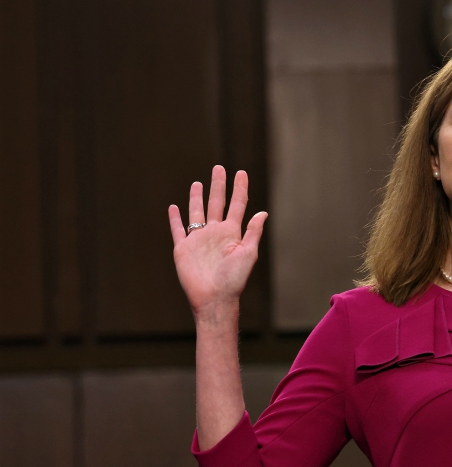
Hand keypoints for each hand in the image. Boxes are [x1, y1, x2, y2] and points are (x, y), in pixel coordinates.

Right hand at [168, 165, 266, 319]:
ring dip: (197, 198)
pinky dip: (175, 219)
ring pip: (197, 213)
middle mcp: (215, 233)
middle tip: (219, 168)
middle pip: (216, 203)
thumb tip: (262, 213)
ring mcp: (198, 240)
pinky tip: (174, 207)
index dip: (240, 189)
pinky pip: (178, 230)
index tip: (241, 173)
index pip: (237, 205)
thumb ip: (253, 232)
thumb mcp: (248, 254)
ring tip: (198, 183)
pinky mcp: (183, 249)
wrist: (214, 298)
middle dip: (218, 186)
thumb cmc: (234, 280)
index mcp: (232, 233)